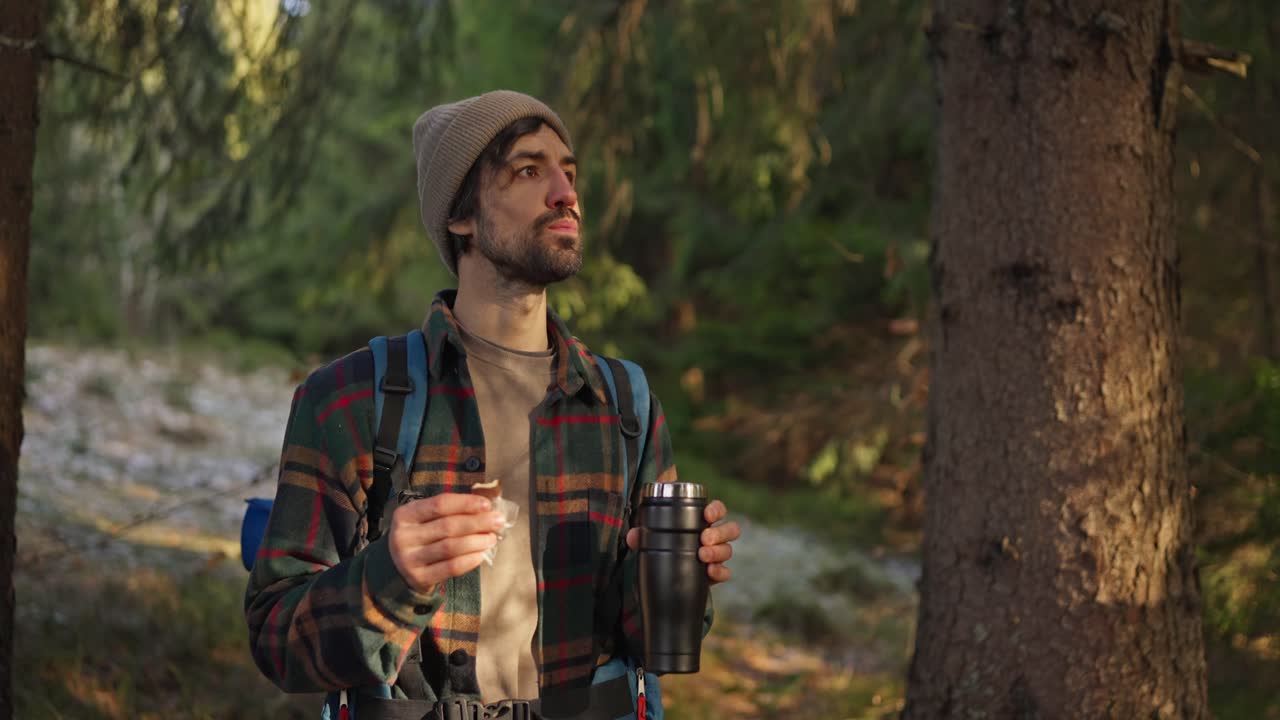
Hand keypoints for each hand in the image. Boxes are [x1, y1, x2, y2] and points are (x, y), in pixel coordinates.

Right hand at [388, 493, 505, 593]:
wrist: (398, 568)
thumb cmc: (421, 537)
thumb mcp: (427, 519)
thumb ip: (452, 510)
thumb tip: (487, 504)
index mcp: (405, 514)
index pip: (440, 504)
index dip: (466, 503)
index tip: (487, 504)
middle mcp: (403, 536)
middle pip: (447, 526)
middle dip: (477, 522)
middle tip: (497, 521)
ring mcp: (408, 559)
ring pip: (450, 547)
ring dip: (476, 541)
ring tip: (491, 538)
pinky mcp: (418, 578)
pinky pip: (450, 568)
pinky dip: (469, 560)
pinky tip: (481, 554)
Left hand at [626, 499, 740, 584]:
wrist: (664, 575)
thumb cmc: (664, 546)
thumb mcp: (651, 537)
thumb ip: (642, 533)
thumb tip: (633, 536)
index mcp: (700, 522)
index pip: (717, 510)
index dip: (716, 510)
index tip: (707, 514)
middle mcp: (713, 537)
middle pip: (730, 529)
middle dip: (719, 533)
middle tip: (704, 539)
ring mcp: (716, 555)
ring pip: (728, 550)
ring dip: (717, 552)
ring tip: (703, 555)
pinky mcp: (715, 574)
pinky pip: (725, 573)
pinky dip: (720, 572)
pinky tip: (709, 571)